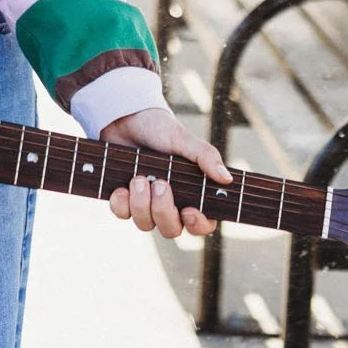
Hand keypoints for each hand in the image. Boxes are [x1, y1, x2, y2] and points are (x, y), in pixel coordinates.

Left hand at [99, 106, 232, 239]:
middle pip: (172, 229)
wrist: (127, 118)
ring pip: (145, 224)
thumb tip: (227, 178)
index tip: (189, 211)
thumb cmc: (160, 129)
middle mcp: (169, 204)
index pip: (202, 224)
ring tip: (138, 178)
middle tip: (160, 183)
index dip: (198, 225)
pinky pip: (122, 214)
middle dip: (163, 210)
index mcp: (190, 193)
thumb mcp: (184, 139)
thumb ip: (205, 157)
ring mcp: (145, 204)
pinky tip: (122, 188)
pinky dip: (121, 204)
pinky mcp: (123, 199)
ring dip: (141, 204)